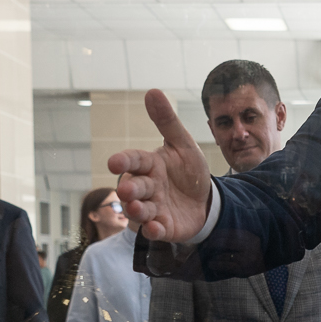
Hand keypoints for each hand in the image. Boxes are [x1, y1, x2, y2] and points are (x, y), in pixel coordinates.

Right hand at [110, 90, 212, 242]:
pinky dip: (153, 230)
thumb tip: (152, 91)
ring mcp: (153, 208)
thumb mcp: (183, 144)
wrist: (207, 200)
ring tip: (138, 209)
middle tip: (127, 190)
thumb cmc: (189, 170)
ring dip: (137, 210)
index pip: (133, 161)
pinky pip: (153, 231)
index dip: (123, 161)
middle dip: (130, 189)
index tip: (113, 163)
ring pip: (139, 210)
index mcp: (149, 165)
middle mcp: (147, 187)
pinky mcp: (162, 227)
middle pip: (134, 187)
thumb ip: (167, 122)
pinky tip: (156, 228)